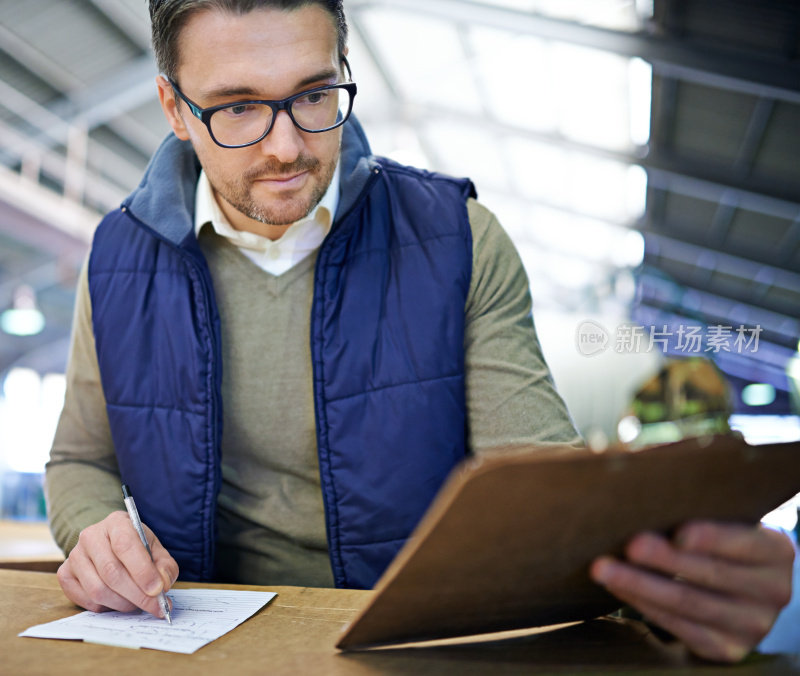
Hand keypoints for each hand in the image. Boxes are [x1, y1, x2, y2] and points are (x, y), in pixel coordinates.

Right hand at [56, 510, 178, 617]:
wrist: (108, 544)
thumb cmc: (135, 547)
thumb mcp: (155, 549)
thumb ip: (164, 565)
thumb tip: (163, 584)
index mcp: (116, 523)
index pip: (126, 546)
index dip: (143, 571)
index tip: (158, 590)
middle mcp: (91, 536)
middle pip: (111, 572)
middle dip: (137, 594)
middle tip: (155, 607)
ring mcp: (74, 555)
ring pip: (98, 590)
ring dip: (123, 603)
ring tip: (137, 603)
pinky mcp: (65, 574)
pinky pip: (86, 600)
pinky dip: (106, 607)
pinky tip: (118, 601)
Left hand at [590, 521, 794, 662]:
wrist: (736, 590)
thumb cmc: (717, 540)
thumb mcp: (724, 519)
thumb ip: (699, 503)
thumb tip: (646, 470)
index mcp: (776, 552)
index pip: (745, 543)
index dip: (713, 538)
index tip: (679, 532)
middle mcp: (773, 592)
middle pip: (710, 574)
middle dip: (665, 559)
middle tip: (629, 545)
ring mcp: (751, 625)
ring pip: (687, 602)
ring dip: (640, 584)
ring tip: (605, 568)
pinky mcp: (723, 648)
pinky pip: (677, 626)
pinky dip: (642, 603)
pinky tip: (617, 587)